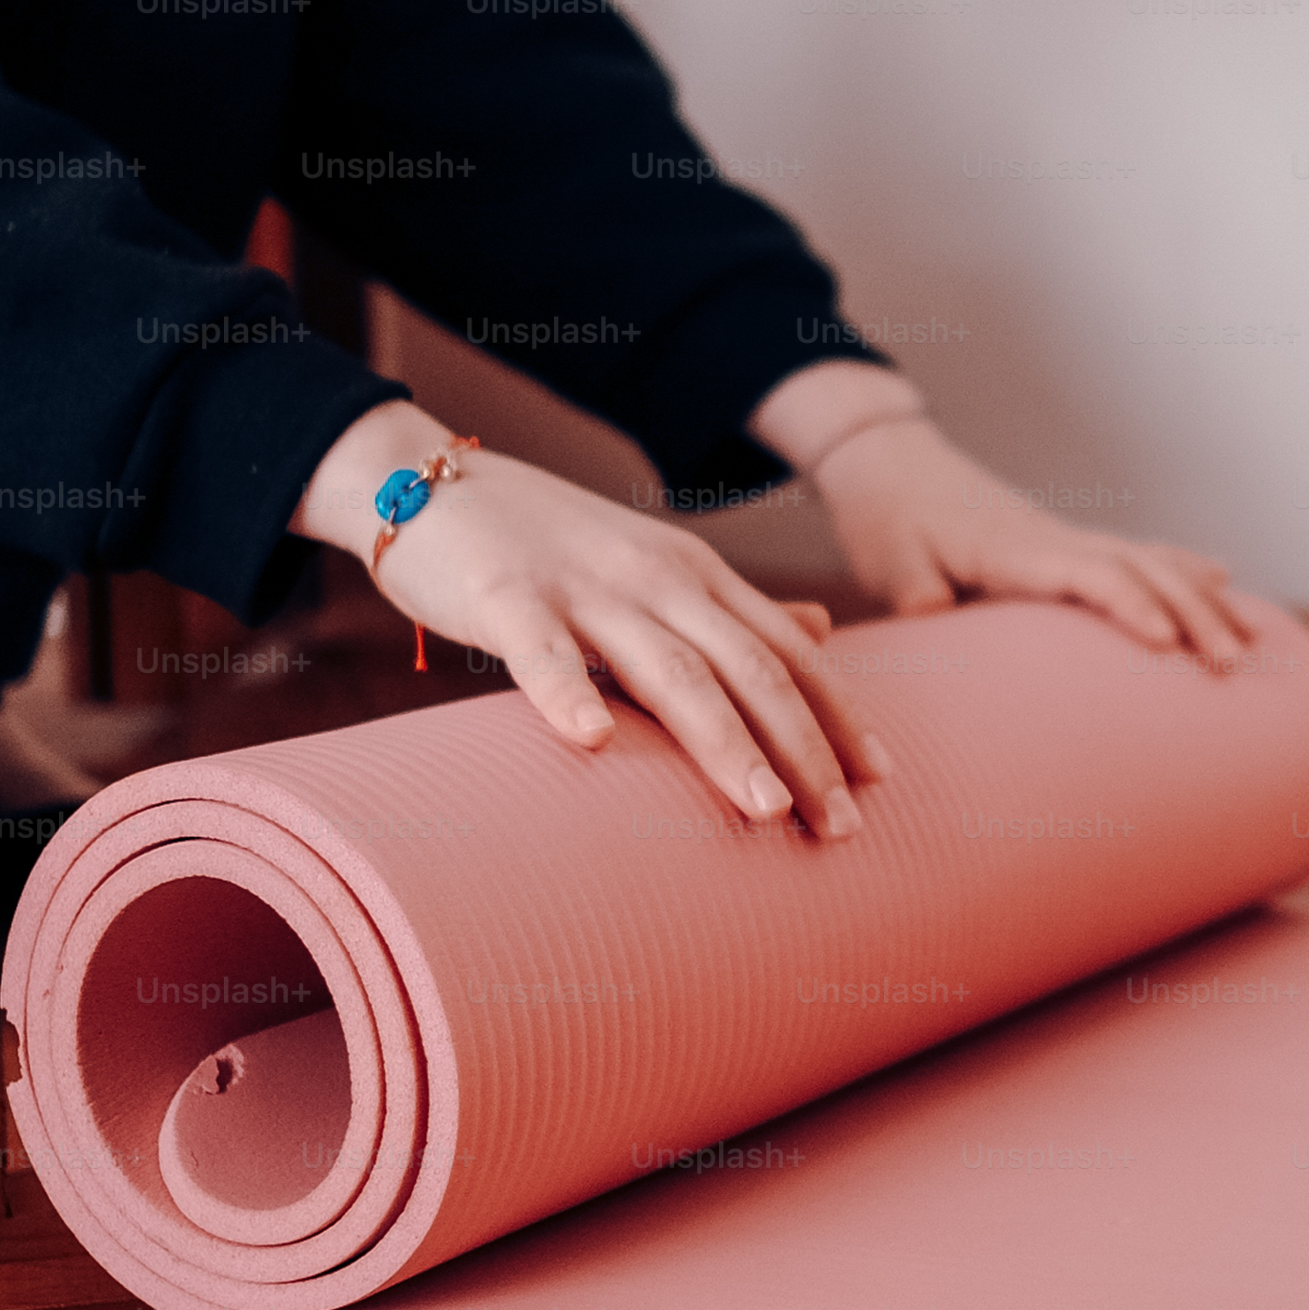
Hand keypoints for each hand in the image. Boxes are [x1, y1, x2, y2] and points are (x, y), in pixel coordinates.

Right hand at [291, 402, 883, 834]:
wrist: (428, 482)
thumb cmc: (547, 546)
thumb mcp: (657, 565)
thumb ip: (733, 607)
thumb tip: (820, 630)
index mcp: (696, 576)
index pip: (786, 651)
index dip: (837, 714)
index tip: (880, 779)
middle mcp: (656, 578)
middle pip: (748, 669)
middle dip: (803, 750)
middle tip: (842, 827)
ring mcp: (583, 587)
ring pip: (669, 668)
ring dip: (724, 741)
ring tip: (765, 809)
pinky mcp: (506, 596)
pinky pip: (541, 650)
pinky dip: (567, 695)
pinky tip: (593, 744)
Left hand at [755, 368, 1255, 662]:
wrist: (889, 460)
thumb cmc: (888, 517)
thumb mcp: (890, 560)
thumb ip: (916, 595)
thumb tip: (935, 621)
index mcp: (1016, 548)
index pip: (1089, 573)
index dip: (1130, 605)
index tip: (1166, 642)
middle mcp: (1056, 539)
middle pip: (1142, 569)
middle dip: (1193, 614)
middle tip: (1231, 665)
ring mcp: (1068, 537)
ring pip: (1154, 562)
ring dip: (1205, 599)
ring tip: (1251, 642)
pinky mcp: (1068, 543)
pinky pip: (1141, 553)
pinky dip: (1186, 567)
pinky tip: (1224, 578)